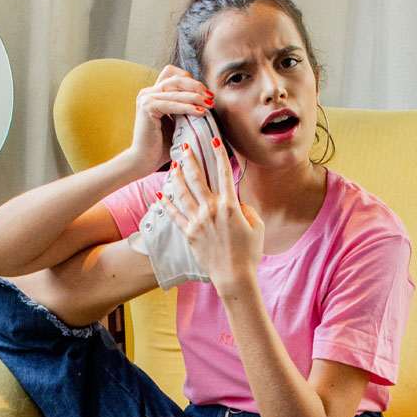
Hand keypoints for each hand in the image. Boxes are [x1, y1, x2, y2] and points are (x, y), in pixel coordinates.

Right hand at [128, 65, 213, 174]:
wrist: (145, 160)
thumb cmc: (162, 146)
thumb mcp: (177, 123)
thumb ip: (185, 110)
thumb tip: (207, 102)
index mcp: (153, 93)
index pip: (173, 75)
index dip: (190, 80)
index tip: (205, 92)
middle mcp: (148, 92)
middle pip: (176, 79)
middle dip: (196, 86)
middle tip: (211, 97)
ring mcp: (146, 98)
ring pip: (175, 90)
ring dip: (195, 96)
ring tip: (210, 104)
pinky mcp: (147, 107)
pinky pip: (172, 104)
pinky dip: (187, 107)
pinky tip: (200, 112)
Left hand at [160, 137, 264, 299]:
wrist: (235, 277)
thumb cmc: (249, 253)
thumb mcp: (257, 226)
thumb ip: (246, 209)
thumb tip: (235, 204)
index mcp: (230, 206)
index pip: (224, 173)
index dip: (219, 153)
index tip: (214, 139)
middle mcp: (211, 210)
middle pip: (197, 178)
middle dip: (190, 159)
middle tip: (185, 146)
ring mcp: (197, 222)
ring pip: (182, 193)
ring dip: (176, 176)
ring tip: (173, 165)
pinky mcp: (189, 234)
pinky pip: (174, 215)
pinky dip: (166, 203)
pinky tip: (159, 193)